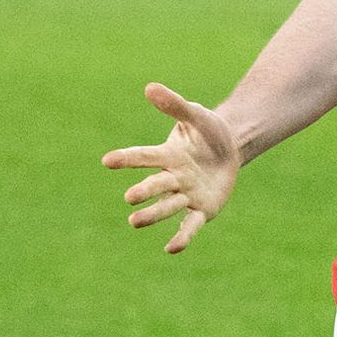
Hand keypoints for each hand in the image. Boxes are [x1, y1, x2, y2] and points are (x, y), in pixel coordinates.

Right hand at [101, 82, 240, 254]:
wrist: (230, 149)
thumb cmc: (207, 131)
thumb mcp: (195, 114)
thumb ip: (175, 105)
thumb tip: (150, 87)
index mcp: (167, 155)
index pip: (144, 156)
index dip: (127, 158)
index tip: (107, 161)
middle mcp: (172, 178)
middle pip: (156, 185)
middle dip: (144, 191)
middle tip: (130, 198)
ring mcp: (186, 195)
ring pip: (167, 207)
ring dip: (152, 215)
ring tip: (134, 222)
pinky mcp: (202, 210)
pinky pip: (190, 225)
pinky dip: (182, 237)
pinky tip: (172, 249)